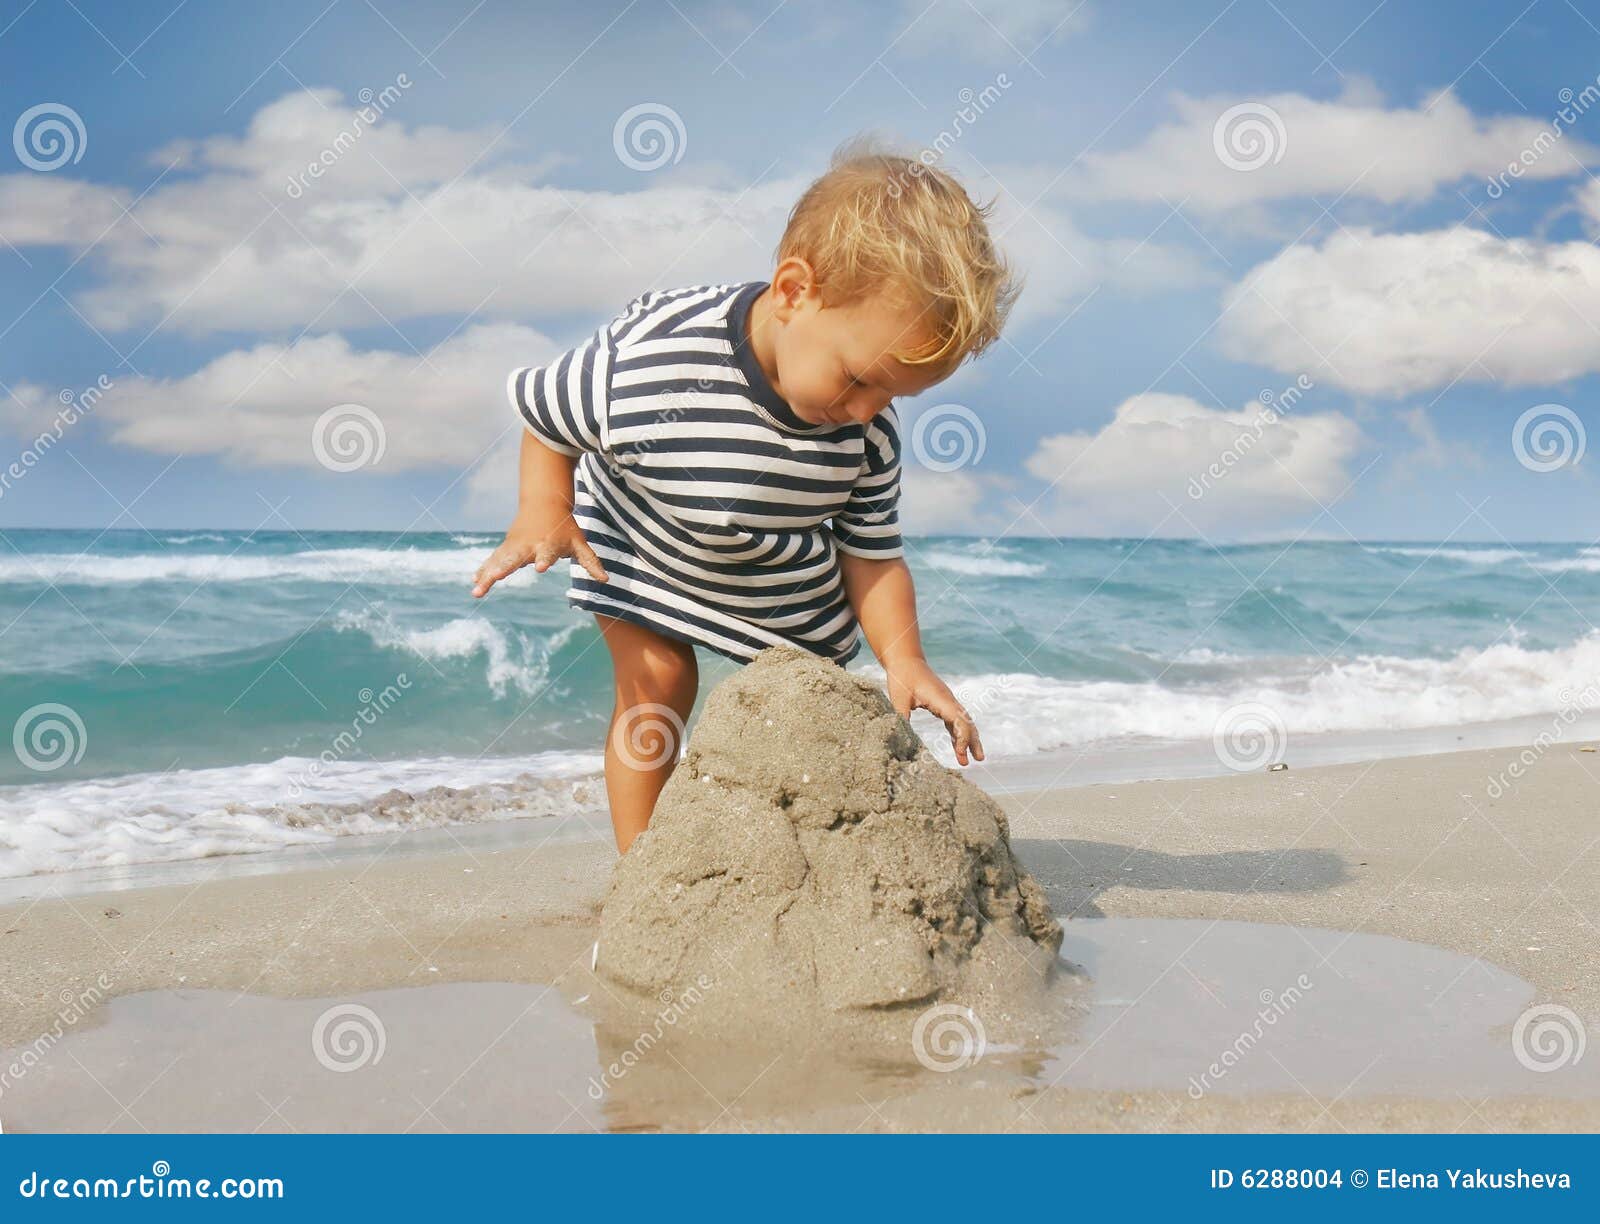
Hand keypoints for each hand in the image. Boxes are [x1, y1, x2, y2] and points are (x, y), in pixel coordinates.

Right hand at [471, 506, 607, 596]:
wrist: (544, 502)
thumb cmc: (564, 527)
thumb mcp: (579, 542)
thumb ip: (590, 562)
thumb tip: (605, 580)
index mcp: (548, 543)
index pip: (547, 553)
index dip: (544, 559)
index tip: (540, 568)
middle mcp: (529, 545)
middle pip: (515, 558)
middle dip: (504, 568)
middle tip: (495, 578)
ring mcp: (515, 545)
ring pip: (499, 560)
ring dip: (487, 574)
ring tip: (477, 591)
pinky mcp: (506, 546)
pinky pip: (493, 560)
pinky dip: (484, 570)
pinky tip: (475, 583)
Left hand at [884, 655, 983, 765]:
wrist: (905, 659)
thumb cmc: (902, 677)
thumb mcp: (898, 699)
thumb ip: (901, 719)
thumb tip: (900, 741)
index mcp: (941, 699)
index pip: (959, 721)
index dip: (963, 739)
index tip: (961, 754)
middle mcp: (949, 700)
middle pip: (967, 723)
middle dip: (973, 742)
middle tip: (978, 760)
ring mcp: (947, 702)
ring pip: (963, 722)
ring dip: (968, 740)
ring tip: (969, 760)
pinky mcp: (942, 703)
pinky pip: (954, 721)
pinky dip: (957, 734)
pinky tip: (957, 748)